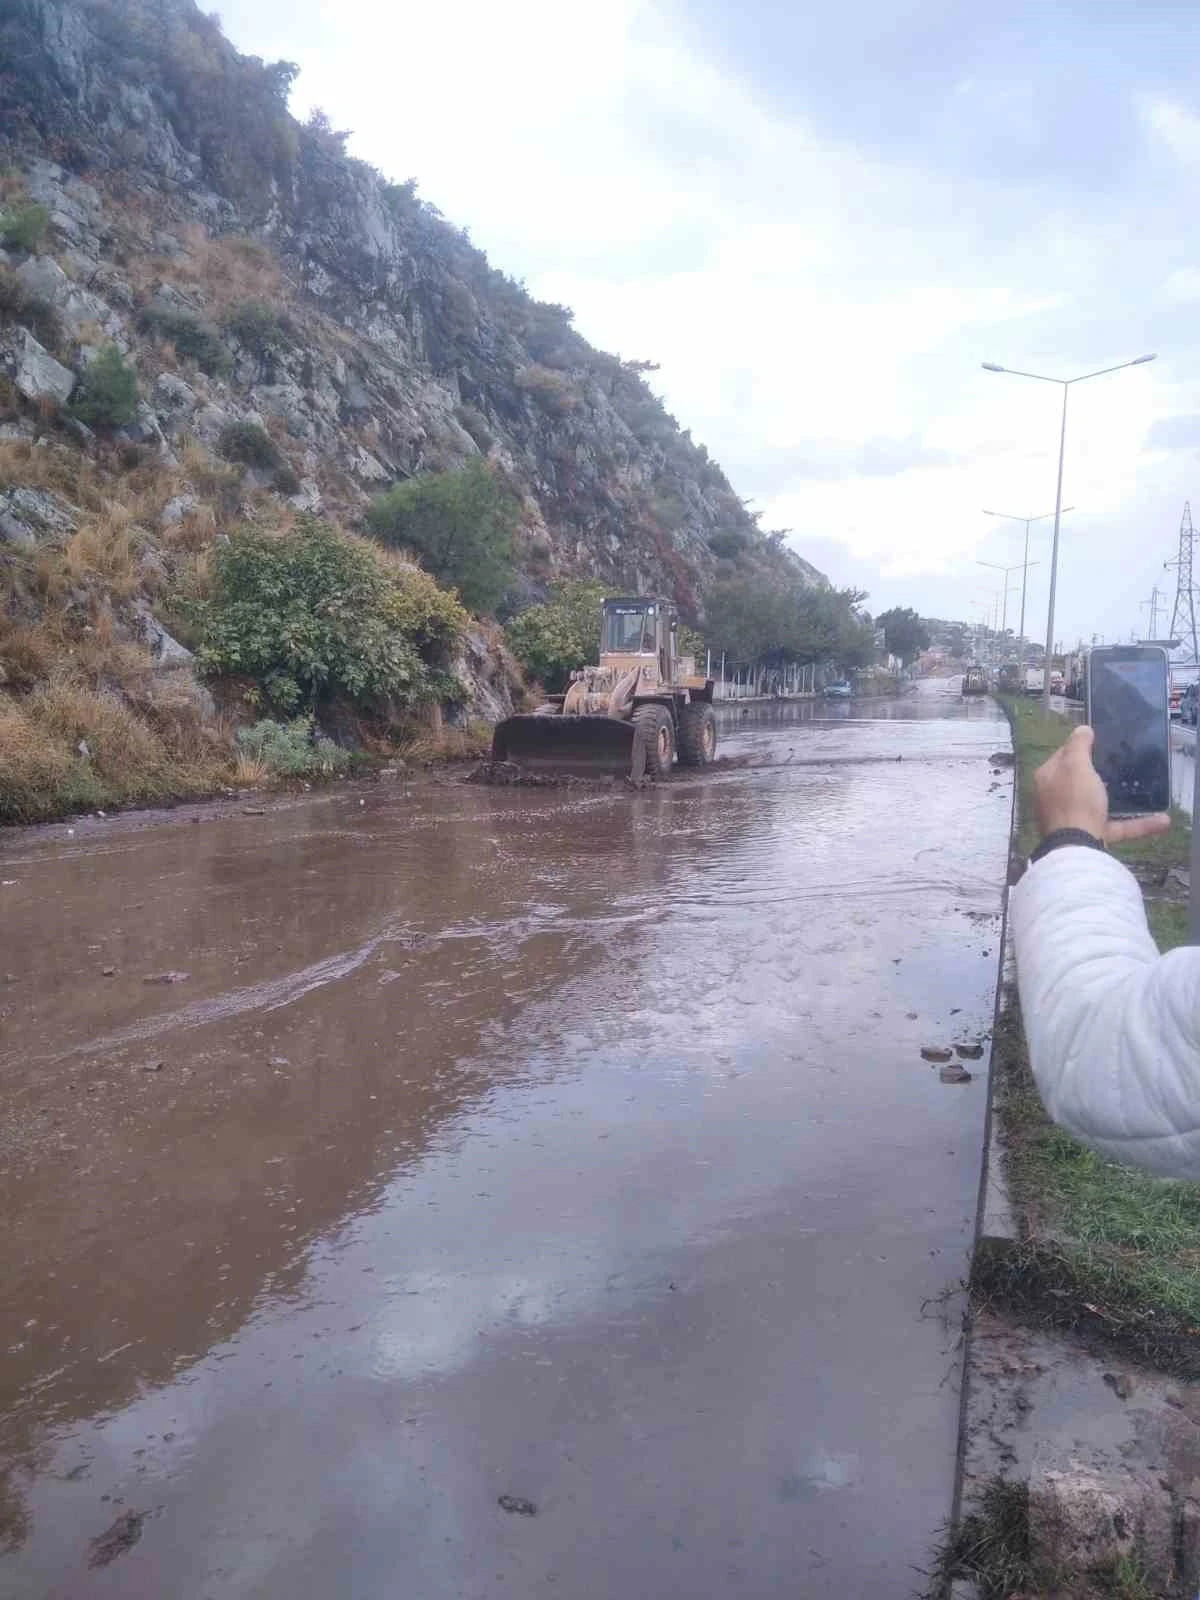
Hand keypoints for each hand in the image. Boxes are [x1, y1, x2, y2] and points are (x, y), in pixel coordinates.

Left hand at [1033, 724, 1170, 844]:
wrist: (1076, 848)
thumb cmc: (1075, 800)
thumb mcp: (1076, 766)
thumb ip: (1079, 746)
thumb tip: (1082, 729)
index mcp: (1048, 777)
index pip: (1063, 755)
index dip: (1081, 746)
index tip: (1103, 742)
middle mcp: (1056, 798)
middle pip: (1080, 779)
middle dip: (1101, 773)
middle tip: (1123, 763)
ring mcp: (1073, 819)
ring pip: (1100, 804)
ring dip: (1122, 798)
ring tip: (1141, 790)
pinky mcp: (1090, 836)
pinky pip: (1116, 826)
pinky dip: (1137, 823)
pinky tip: (1161, 820)